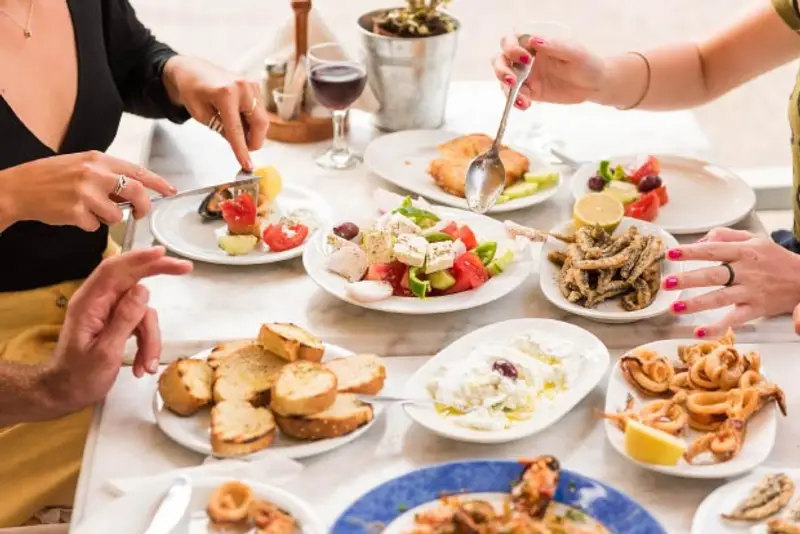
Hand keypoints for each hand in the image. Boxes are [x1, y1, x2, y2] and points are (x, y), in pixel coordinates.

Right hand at [0, 151, 174, 230]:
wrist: (19, 188)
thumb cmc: (51, 178)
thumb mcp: (82, 165)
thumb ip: (108, 174)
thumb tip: (135, 190)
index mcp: (98, 159)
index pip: (137, 171)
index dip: (158, 182)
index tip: (171, 191)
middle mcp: (94, 173)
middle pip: (135, 192)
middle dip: (144, 206)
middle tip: (141, 214)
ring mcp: (85, 193)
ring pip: (117, 214)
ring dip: (109, 218)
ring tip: (91, 211)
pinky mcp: (76, 212)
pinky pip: (96, 226)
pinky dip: (89, 225)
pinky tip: (75, 216)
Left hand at [48, 247, 191, 410]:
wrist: (65, 394)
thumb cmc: (78, 377)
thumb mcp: (104, 352)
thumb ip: (124, 319)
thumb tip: (143, 290)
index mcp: (89, 303)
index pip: (114, 270)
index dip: (139, 258)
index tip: (163, 253)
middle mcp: (99, 302)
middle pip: (132, 278)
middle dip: (158, 273)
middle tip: (185, 268)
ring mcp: (109, 312)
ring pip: (142, 311)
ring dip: (151, 338)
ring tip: (148, 364)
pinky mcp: (117, 323)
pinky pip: (141, 324)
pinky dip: (147, 344)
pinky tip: (143, 365)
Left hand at [163, 56, 269, 170]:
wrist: (192, 70)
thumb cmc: (192, 91)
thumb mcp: (201, 115)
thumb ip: (221, 129)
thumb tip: (239, 144)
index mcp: (226, 93)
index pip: (237, 129)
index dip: (242, 150)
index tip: (248, 166)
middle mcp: (243, 87)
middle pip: (260, 123)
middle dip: (254, 141)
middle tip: (244, 150)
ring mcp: (252, 84)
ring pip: (262, 119)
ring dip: (253, 131)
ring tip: (237, 131)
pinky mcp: (255, 86)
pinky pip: (260, 111)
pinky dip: (252, 121)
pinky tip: (239, 120)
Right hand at [492, 33, 604, 109]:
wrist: (595, 84)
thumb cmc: (587, 63)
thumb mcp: (573, 53)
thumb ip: (553, 46)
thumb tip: (534, 40)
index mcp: (534, 44)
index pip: (512, 41)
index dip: (512, 49)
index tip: (525, 58)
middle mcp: (526, 59)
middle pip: (501, 60)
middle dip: (501, 69)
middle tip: (512, 80)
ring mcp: (526, 77)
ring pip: (504, 80)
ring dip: (506, 89)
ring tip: (522, 98)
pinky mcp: (530, 93)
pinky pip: (515, 96)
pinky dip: (516, 101)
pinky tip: (525, 105)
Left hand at [662, 227, 799, 337]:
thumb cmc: (774, 259)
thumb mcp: (753, 238)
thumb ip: (724, 236)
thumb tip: (699, 241)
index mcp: (743, 251)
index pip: (713, 250)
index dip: (690, 252)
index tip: (670, 254)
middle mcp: (746, 271)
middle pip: (713, 275)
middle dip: (688, 279)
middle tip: (667, 283)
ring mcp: (750, 291)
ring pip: (720, 298)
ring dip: (696, 304)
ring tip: (675, 307)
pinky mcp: (755, 309)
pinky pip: (735, 320)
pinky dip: (718, 327)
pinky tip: (699, 332)